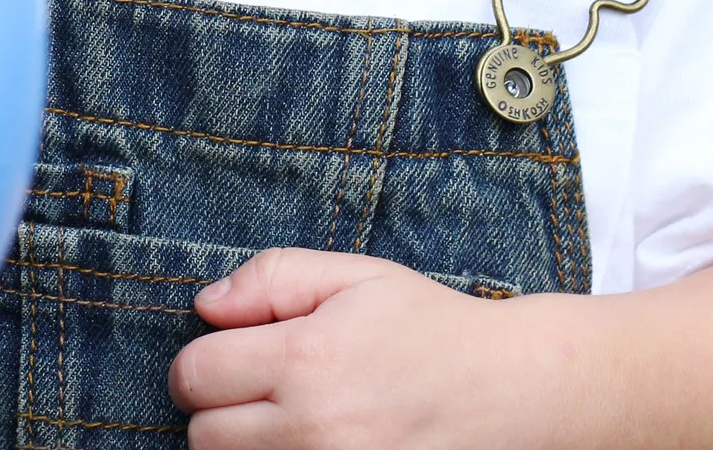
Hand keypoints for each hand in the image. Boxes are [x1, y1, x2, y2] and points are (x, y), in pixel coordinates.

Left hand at [168, 248, 712, 449]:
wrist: (518, 394)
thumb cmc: (433, 329)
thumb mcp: (356, 278)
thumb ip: (271, 280)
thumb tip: (204, 306)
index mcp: (307, 359)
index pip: (193, 376)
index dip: (206, 364)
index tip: (234, 361)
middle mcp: (314, 429)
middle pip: (202, 438)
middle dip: (224, 412)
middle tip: (270, 396)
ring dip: (251, 449)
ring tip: (298, 425)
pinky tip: (320, 446)